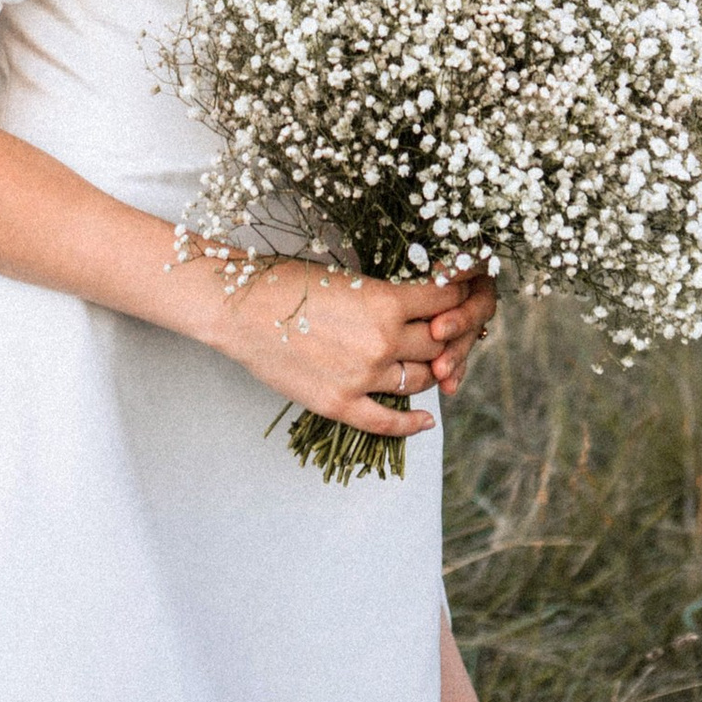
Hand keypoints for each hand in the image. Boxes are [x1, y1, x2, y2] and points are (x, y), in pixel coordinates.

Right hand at [215, 259, 493, 437]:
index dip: (459, 298)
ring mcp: (363, 377)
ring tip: (434, 367)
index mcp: (386, 301)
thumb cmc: (288, 283)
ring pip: (421, 380)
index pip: (445, 303)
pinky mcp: (341, 404)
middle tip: (448, 334)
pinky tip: (427, 420)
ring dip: (432, 372)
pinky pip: (389, 422)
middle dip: (448, 337)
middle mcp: (383, 341)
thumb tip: (423, 307)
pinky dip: (414, 424)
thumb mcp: (348, 277)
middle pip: (438, 344)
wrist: (239, 311)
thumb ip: (387, 296)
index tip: (461, 296)